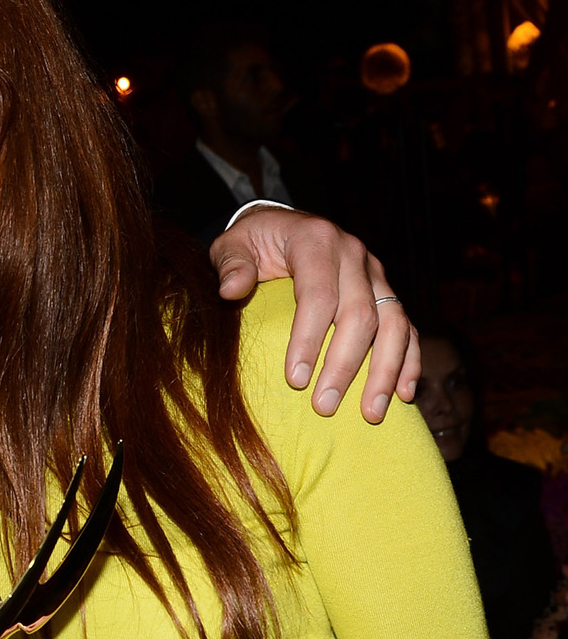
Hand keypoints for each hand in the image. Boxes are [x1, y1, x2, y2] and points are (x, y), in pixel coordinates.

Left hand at [212, 206, 419, 423]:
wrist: (284, 226)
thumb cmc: (255, 242)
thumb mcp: (233, 244)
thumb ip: (231, 264)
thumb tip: (230, 290)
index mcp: (316, 240)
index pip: (318, 295)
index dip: (309, 339)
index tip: (295, 380)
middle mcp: (353, 254)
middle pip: (360, 314)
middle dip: (343, 366)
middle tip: (323, 407)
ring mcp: (375, 273)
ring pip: (393, 323)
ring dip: (385, 371)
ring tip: (371, 412)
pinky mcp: (386, 291)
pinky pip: (407, 326)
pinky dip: (409, 360)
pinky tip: (404, 393)